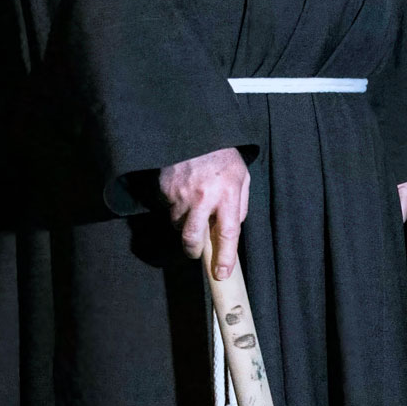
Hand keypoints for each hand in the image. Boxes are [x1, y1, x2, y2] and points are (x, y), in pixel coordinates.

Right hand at [159, 146, 250, 277]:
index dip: (224, 257)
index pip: (228, 234)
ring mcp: (180, 193)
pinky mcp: (165, 188)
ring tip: (193, 211)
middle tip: (197, 251)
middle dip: (193, 251)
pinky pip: (168, 208)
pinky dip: (175, 208)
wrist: (195, 132)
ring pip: (178, 225)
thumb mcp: (241, 177)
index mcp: (227, 194)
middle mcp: (203, 197)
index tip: (221, 273)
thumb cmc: (223, 156)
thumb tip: (233, 229)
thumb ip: (240, 205)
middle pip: (192, 238)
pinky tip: (183, 195)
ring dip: (184, 226)